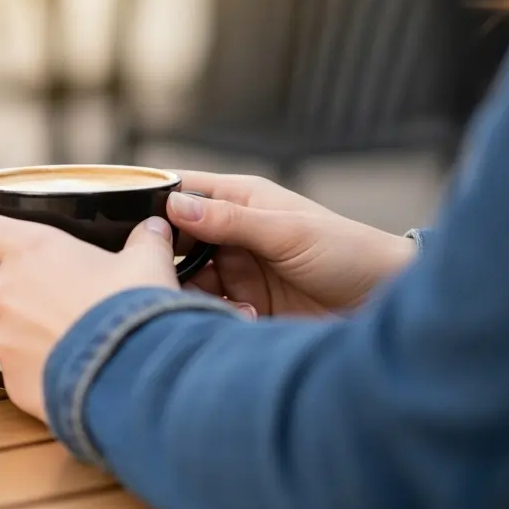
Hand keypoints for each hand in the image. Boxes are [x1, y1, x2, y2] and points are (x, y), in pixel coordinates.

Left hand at [0, 208, 182, 420]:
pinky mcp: (13, 382)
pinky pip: (10, 371)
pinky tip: (60, 368)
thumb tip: (156, 229)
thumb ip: (146, 243)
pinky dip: (29, 367)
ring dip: (6, 328)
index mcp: (31, 251)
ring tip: (44, 332)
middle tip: (9, 285)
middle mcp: (6, 293)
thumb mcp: (148, 265)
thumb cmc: (134, 310)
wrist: (134, 375)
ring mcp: (4, 341)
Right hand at [168, 172, 415, 316]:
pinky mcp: (247, 305)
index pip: (184, 189)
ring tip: (201, 303)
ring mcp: (238, 270)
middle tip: (151, 272)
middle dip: (163, 255)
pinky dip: (213, 315)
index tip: (120, 217)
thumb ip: (231, 220)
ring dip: (189, 292)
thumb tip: (174, 205)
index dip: (153, 199)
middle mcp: (233, 232)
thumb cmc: (350, 253)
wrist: (389, 305)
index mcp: (242, 199)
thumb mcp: (288, 232)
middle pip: (176, 239)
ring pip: (188, 279)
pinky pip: (211, 309)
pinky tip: (237, 318)